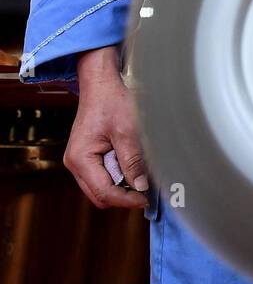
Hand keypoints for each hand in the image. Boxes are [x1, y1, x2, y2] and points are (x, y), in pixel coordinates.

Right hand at [64, 46, 149, 210]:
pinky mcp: (87, 156)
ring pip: (101, 187)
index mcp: (80, 159)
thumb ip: (133, 161)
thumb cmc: (111, 101)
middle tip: (146, 191)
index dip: (126, 199)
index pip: (104, 192)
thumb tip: (141, 187)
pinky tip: (131, 167)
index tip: (145, 199)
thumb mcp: (127, 131)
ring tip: (140, 176)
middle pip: (100, 195)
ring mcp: (80, 161)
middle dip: (123, 196)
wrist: (101, 84)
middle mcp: (75, 164)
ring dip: (121, 186)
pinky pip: (102, 176)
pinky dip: (118, 176)